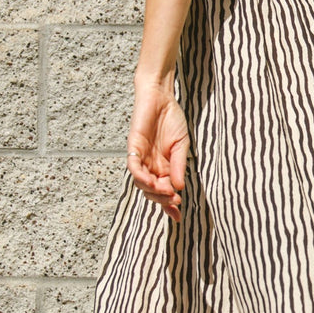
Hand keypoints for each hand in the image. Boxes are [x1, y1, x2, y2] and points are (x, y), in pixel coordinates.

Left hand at [126, 80, 190, 219]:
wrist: (161, 96)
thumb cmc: (171, 119)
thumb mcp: (180, 146)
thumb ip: (179, 166)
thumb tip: (180, 187)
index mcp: (162, 167)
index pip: (163, 190)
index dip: (169, 205)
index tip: (178, 216)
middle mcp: (150, 165)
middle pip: (151, 190)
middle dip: (162, 199)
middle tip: (174, 201)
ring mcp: (140, 157)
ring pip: (141, 182)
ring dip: (152, 191)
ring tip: (165, 193)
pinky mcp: (133, 147)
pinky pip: (133, 166)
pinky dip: (141, 176)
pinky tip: (152, 182)